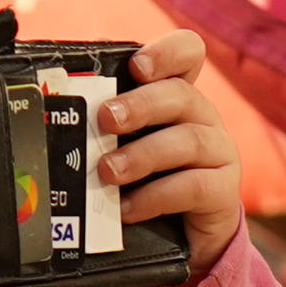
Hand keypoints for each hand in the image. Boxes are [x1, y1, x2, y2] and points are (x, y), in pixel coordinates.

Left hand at [102, 32, 245, 279]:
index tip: (137, 66)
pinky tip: (126, 208)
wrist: (185, 233)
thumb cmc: (148, 178)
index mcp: (178, 96)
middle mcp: (204, 117)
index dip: (166, 53)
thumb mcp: (127, 146)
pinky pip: (193, 187)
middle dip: (141, 104)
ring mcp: (219, 152)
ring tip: (108, 172)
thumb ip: (107, 127)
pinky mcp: (222, 190)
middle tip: (105, 119)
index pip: (188, 54)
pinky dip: (154, 197)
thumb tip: (62, 118)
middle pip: (181, 95)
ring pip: (189, 140)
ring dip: (143, 155)